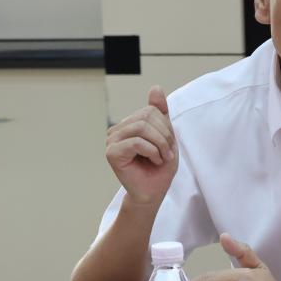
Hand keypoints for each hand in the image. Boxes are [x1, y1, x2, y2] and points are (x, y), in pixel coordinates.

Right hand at [105, 86, 177, 205]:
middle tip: (167, 154)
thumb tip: (155, 87)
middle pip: (146, 116)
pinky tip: (154, 162)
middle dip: (164, 136)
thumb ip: (160, 112)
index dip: (165, 126)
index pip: (151, 110)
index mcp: (129, 124)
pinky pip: (137, 142)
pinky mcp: (111, 153)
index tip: (169, 146)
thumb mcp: (165, 136)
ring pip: (142, 127)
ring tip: (161, 158)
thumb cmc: (159, 168)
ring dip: (160, 145)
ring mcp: (112, 141)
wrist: (153, 193)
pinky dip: (152, 152)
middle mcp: (117, 130)